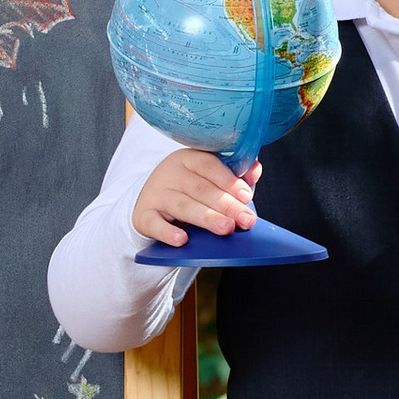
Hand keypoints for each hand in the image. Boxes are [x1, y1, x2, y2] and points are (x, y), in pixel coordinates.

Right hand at [132, 148, 260, 248]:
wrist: (151, 201)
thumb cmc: (189, 190)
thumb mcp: (210, 179)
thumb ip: (234, 177)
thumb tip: (255, 169)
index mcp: (188, 159)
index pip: (209, 166)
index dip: (229, 180)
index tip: (246, 196)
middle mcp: (170, 173)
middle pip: (200, 189)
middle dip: (226, 205)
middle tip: (245, 219)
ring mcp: (155, 194)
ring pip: (183, 206)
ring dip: (206, 218)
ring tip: (225, 228)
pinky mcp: (143, 216)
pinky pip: (154, 224)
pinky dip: (167, 232)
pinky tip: (181, 239)